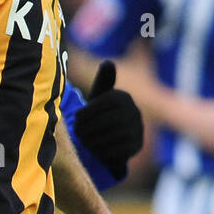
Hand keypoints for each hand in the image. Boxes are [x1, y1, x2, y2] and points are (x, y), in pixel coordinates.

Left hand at [72, 61, 143, 178]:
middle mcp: (134, 111)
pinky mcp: (137, 145)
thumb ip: (102, 81)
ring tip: (83, 140)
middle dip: (90, 126)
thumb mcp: (98, 96)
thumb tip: (109, 62)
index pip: (106, 101)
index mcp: (123, 97)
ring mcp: (138, 129)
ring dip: (95, 138)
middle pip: (110, 119)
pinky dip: (104, 150)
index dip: (88, 110)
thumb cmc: (99, 114)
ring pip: (114, 134)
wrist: (111, 138)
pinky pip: (119, 149)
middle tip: (76, 131)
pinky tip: (93, 149)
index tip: (75, 117)